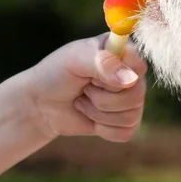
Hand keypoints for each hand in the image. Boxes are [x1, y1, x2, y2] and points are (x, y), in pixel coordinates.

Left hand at [25, 33, 146, 141]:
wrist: (41, 103)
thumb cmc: (57, 73)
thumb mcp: (74, 59)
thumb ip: (103, 63)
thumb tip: (130, 80)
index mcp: (123, 50)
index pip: (139, 65)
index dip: (117, 74)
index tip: (93, 75)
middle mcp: (132, 73)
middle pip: (137, 95)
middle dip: (102, 98)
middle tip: (85, 88)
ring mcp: (131, 98)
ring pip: (131, 115)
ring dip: (99, 113)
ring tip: (84, 100)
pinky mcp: (127, 121)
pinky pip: (127, 131)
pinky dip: (103, 128)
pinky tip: (90, 116)